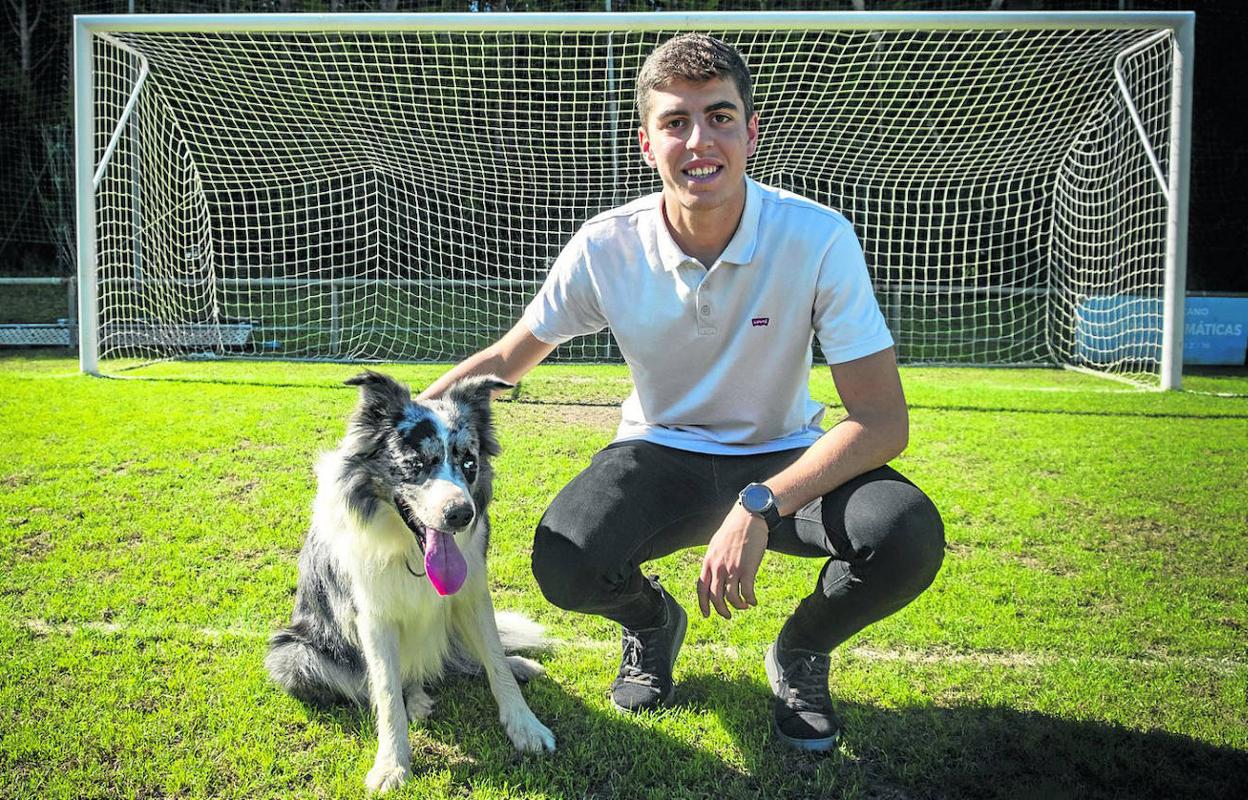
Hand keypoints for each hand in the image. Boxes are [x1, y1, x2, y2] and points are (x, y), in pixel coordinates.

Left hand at [697, 504, 768, 619]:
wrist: (748, 517)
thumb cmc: (733, 529)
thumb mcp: (716, 545)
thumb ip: (713, 560)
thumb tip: (713, 574)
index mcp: (709, 561)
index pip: (701, 588)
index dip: (703, 604)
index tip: (706, 614)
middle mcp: (718, 567)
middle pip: (715, 597)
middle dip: (721, 610)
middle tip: (728, 615)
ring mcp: (732, 568)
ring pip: (731, 597)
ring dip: (738, 606)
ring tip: (743, 606)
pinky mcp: (748, 569)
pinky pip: (747, 591)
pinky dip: (750, 599)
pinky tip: (753, 601)